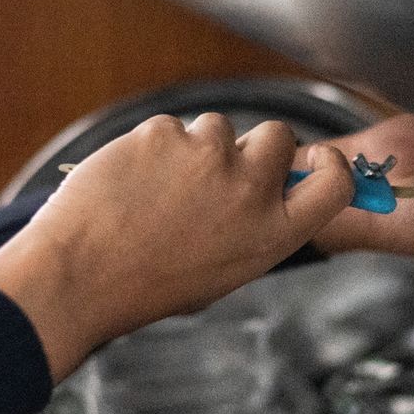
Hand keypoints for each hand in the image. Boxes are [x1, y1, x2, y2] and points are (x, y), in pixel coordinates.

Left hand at [0, 114, 353, 380]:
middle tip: (216, 173)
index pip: (335, 182)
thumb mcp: (221, 272)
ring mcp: (208, 156)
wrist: (79, 277)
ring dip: (195, 148)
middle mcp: (250, 191)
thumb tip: (269, 191)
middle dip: (252, 146)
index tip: (311, 161)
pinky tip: (132, 184)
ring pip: (218, 128)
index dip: (326, 164)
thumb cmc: (145, 285)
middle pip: (279, 136)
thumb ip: (254, 230)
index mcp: (272, 234)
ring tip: (158, 192)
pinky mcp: (165, 134)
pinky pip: (170, 128)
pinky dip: (152, 149)